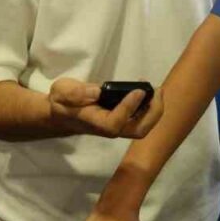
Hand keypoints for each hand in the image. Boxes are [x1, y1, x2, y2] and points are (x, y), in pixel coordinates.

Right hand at [47, 79, 161, 138]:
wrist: (61, 114)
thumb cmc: (62, 102)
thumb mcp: (62, 91)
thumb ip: (76, 93)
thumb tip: (97, 92)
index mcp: (94, 122)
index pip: (115, 122)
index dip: (129, 108)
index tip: (138, 90)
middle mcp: (109, 128)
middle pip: (137, 130)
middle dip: (152, 113)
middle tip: (157, 91)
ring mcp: (117, 127)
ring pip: (142, 127)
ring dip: (154, 111)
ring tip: (157, 91)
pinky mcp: (121, 122)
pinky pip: (140, 121)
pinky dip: (150, 108)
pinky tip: (149, 93)